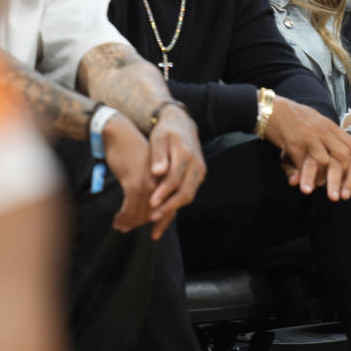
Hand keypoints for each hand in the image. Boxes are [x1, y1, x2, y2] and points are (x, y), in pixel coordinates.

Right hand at [102, 112, 156, 232]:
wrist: (120, 134)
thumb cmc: (133, 152)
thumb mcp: (148, 169)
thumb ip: (153, 185)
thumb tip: (150, 207)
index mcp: (168, 178)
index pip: (170, 207)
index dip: (162, 223)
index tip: (155, 234)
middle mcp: (162, 182)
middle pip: (156, 212)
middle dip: (141, 223)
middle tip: (126, 229)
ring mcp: (149, 182)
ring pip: (142, 212)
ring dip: (129, 222)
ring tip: (119, 226)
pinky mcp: (134, 182)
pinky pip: (129, 207)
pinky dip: (123, 216)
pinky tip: (117, 219)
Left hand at [147, 104, 205, 239]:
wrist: (182, 125)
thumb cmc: (166, 132)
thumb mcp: (158, 138)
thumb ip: (158, 155)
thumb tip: (157, 172)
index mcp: (185, 153)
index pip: (175, 177)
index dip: (164, 192)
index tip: (151, 202)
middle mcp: (196, 164)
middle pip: (186, 191)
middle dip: (169, 207)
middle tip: (152, 219)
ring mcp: (199, 172)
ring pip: (188, 196)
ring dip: (173, 211)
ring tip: (155, 225)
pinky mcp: (197, 177)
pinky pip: (188, 194)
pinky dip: (176, 207)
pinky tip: (164, 218)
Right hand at [264, 95, 350, 200]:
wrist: (269, 109)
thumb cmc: (292, 121)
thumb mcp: (312, 128)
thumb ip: (321, 147)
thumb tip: (323, 169)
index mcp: (330, 127)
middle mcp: (323, 130)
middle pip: (344, 156)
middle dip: (347, 179)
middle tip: (343, 197)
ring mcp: (309, 136)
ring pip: (325, 162)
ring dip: (327, 181)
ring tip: (329, 196)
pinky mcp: (294, 142)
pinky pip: (303, 164)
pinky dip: (305, 177)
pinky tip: (300, 184)